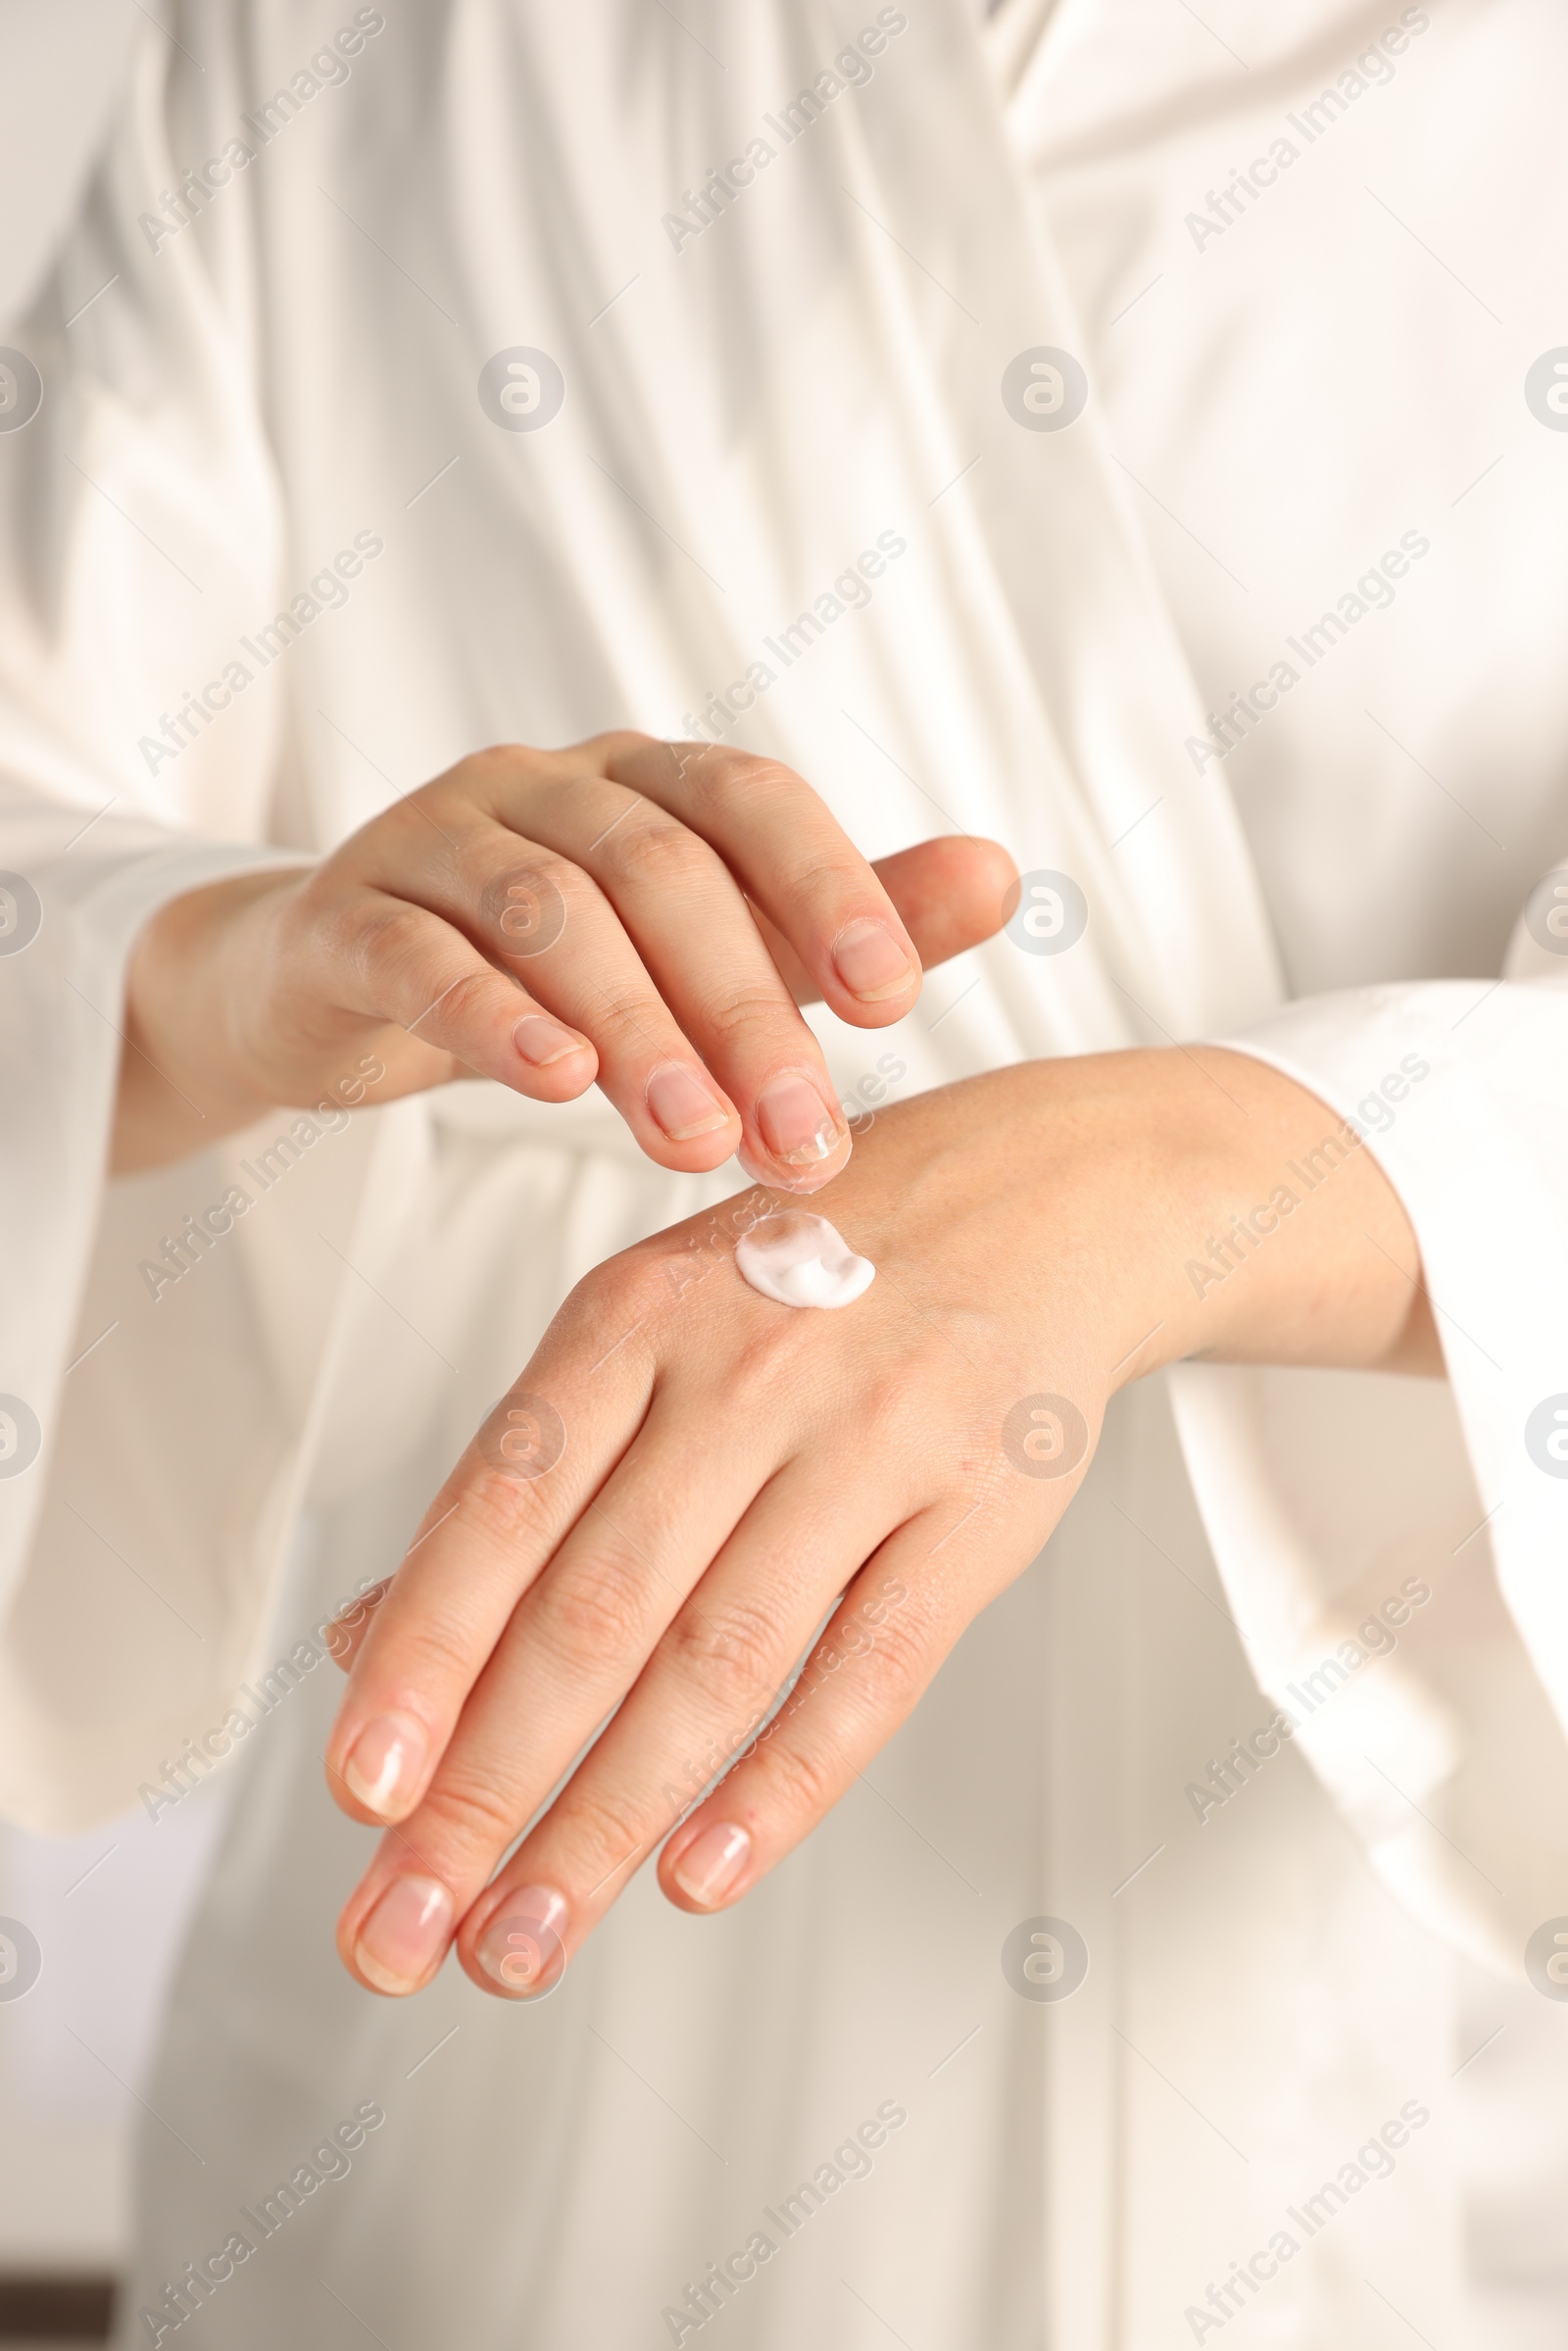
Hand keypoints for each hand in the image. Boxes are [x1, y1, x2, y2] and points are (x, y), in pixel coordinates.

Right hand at [115, 730, 1014, 1178]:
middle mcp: (542, 786)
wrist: (345, 980)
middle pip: (657, 872)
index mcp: (647, 781)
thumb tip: (1003, 878)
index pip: (752, 802)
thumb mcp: (714, 942)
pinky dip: (490, 1016)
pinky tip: (552, 1084)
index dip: (830, 887)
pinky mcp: (349, 919)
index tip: (899, 1000)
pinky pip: (421, 955)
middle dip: (742, 1009)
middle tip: (803, 1139)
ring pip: (546, 912)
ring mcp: (435, 840)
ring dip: (634, 1029)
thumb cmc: (563, 964)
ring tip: (696, 1140)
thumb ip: (840, 919)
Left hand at [322, 1047, 1437, 1997]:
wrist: (1041, 1203)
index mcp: (634, 1319)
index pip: (497, 1512)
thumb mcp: (646, 1328)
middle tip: (404, 1927)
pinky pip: (870, 1672)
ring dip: (605, 1824)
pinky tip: (697, 1871)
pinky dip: (780, 1786)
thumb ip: (519, 1484)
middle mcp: (744, 1373)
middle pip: (594, 1612)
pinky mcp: (978, 1512)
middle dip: (485, 1791)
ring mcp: (870, 1441)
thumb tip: (371, 1643)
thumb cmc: (815, 1278)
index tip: (360, 1793)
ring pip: (718, 1664)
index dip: (422, 1661)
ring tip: (525, 1942)